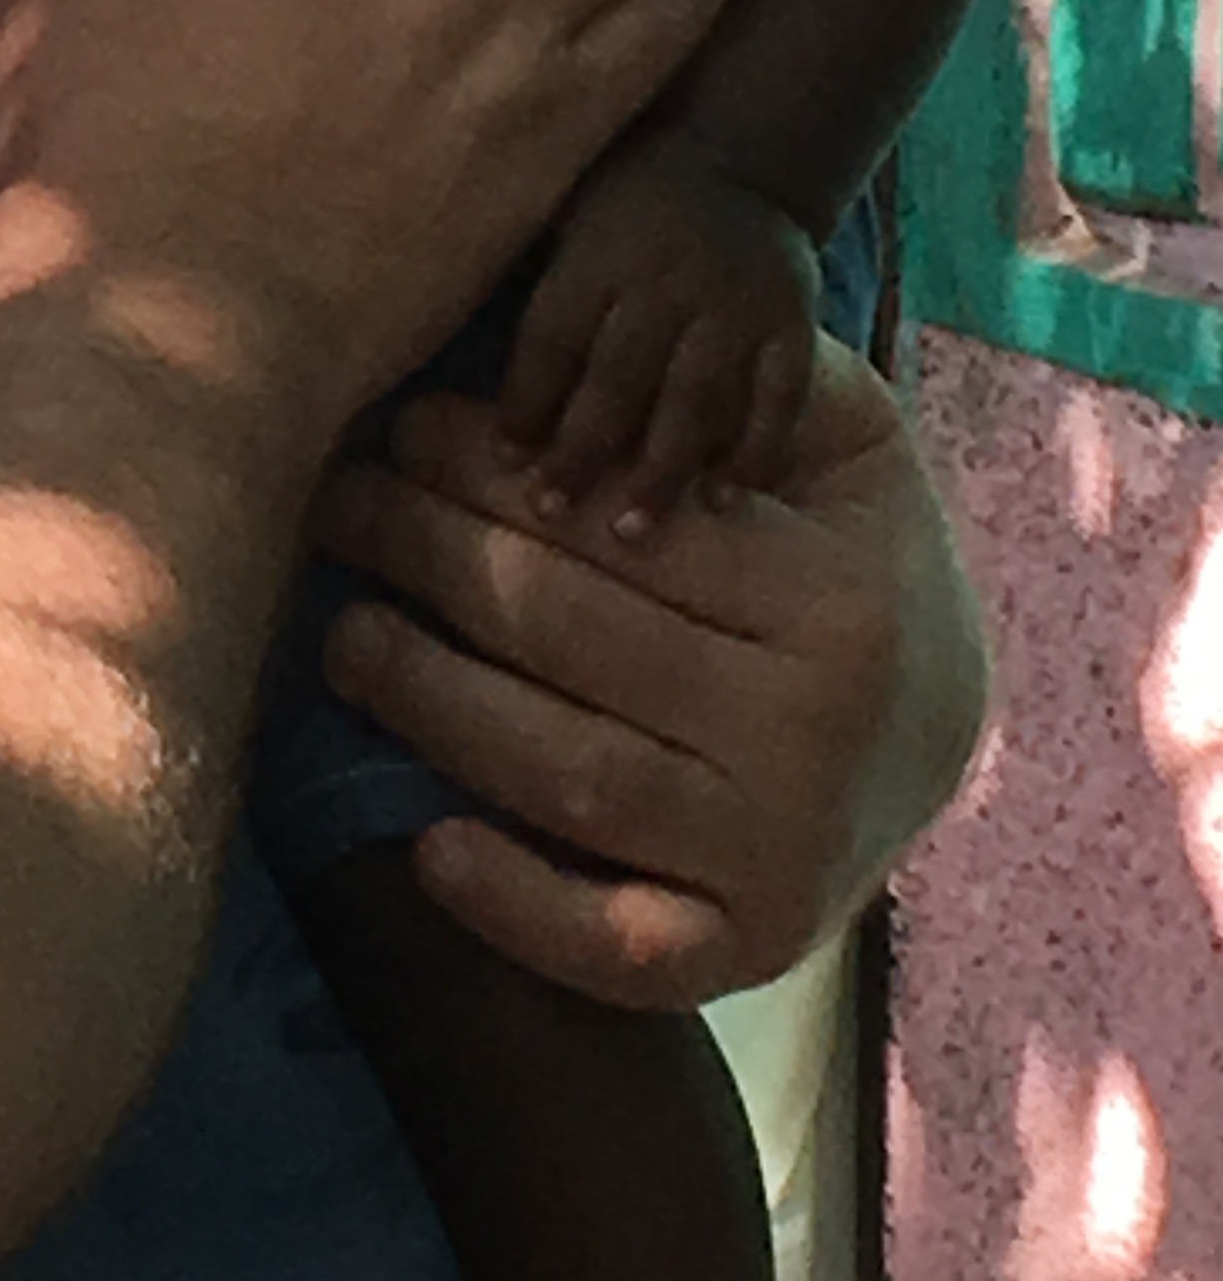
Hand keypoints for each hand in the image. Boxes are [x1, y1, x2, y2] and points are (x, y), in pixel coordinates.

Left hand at [309, 336, 989, 1007]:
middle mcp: (811, 735)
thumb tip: (606, 328)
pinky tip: (428, 846)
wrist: (942, 725)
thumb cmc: (848, 551)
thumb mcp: (838, 441)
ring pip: (571, 774)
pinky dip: (520, 910)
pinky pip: (621, 950)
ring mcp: (779, 855)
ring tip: (342, 634)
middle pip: (575, 635)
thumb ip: (745, 373)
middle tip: (339, 504)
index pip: (620, 527)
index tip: (401, 425)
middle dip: (433, 556)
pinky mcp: (748, 951)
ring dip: (435, 699)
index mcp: (832, 599)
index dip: (492, 469)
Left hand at [497, 134, 823, 526]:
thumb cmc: (627, 204)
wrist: (739, 158)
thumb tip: (445, 339)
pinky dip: (756, 450)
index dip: (527, 399)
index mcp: (597, 255)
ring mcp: (732, 306)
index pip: (554, 334)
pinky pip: (779, 396)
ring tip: (633, 532)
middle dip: (584, 447)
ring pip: (694, 395)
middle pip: (618, 374)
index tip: (505, 462)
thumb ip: (530, 281)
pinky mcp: (792, 324)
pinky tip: (728, 500)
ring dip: (661, 467)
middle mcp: (663, 281)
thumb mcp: (566, 216)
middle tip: (554, 514)